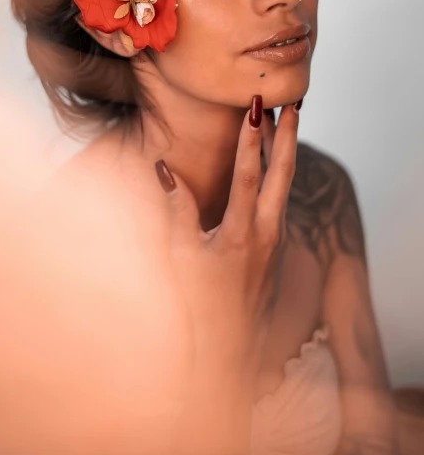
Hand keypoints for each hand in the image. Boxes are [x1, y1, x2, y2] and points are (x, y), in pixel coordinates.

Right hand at [155, 96, 300, 454]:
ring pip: (285, 186)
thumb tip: (162, 168)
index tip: (256, 107)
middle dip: (288, 135)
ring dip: (285, 153)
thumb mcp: (181, 256)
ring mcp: (276, 242)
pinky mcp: (276, 250)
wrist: (226, 352)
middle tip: (292, 102)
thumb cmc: (197, 305)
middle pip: (283, 174)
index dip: (251, 139)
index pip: (249, 175)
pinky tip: (272, 166)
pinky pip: (280, 201)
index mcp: (243, 235)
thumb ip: (176, 209)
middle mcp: (268, 235)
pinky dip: (278, 176)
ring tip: (285, 122)